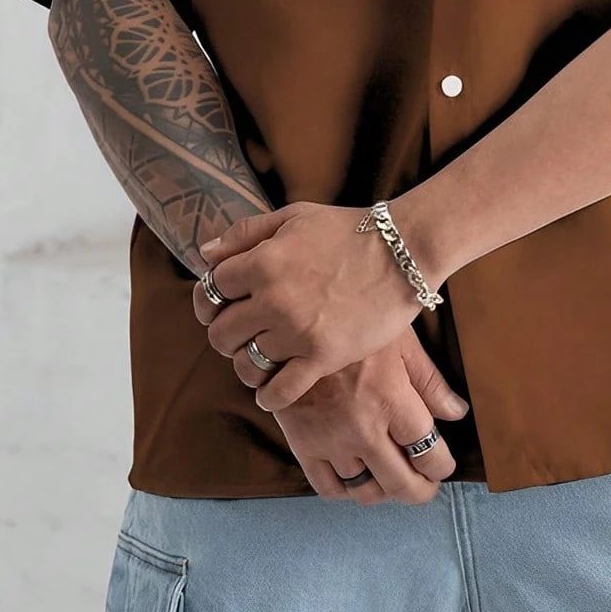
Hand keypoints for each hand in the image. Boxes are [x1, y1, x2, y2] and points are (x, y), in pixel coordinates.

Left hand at [192, 201, 443, 411]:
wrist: (405, 251)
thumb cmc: (349, 229)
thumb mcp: (295, 216)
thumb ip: (247, 232)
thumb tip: (205, 254)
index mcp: (263, 261)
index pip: (211, 289)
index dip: (211, 298)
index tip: (221, 306)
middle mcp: (273, 299)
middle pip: (220, 332)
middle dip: (226, 334)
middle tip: (242, 333)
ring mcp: (297, 331)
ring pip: (245, 364)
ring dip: (246, 364)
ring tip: (259, 359)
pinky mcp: (323, 357)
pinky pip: (278, 392)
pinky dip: (269, 396)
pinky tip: (272, 390)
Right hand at [271, 326, 469, 504]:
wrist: (296, 323)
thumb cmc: (355, 325)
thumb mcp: (401, 342)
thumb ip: (430, 382)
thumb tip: (457, 413)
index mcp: (392, 400)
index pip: (428, 453)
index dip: (442, 466)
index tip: (443, 465)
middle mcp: (363, 429)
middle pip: (400, 483)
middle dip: (420, 491)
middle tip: (426, 485)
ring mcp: (330, 441)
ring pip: (365, 491)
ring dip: (384, 491)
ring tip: (392, 477)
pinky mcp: (303, 445)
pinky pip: (328, 488)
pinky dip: (346, 491)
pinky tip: (357, 477)